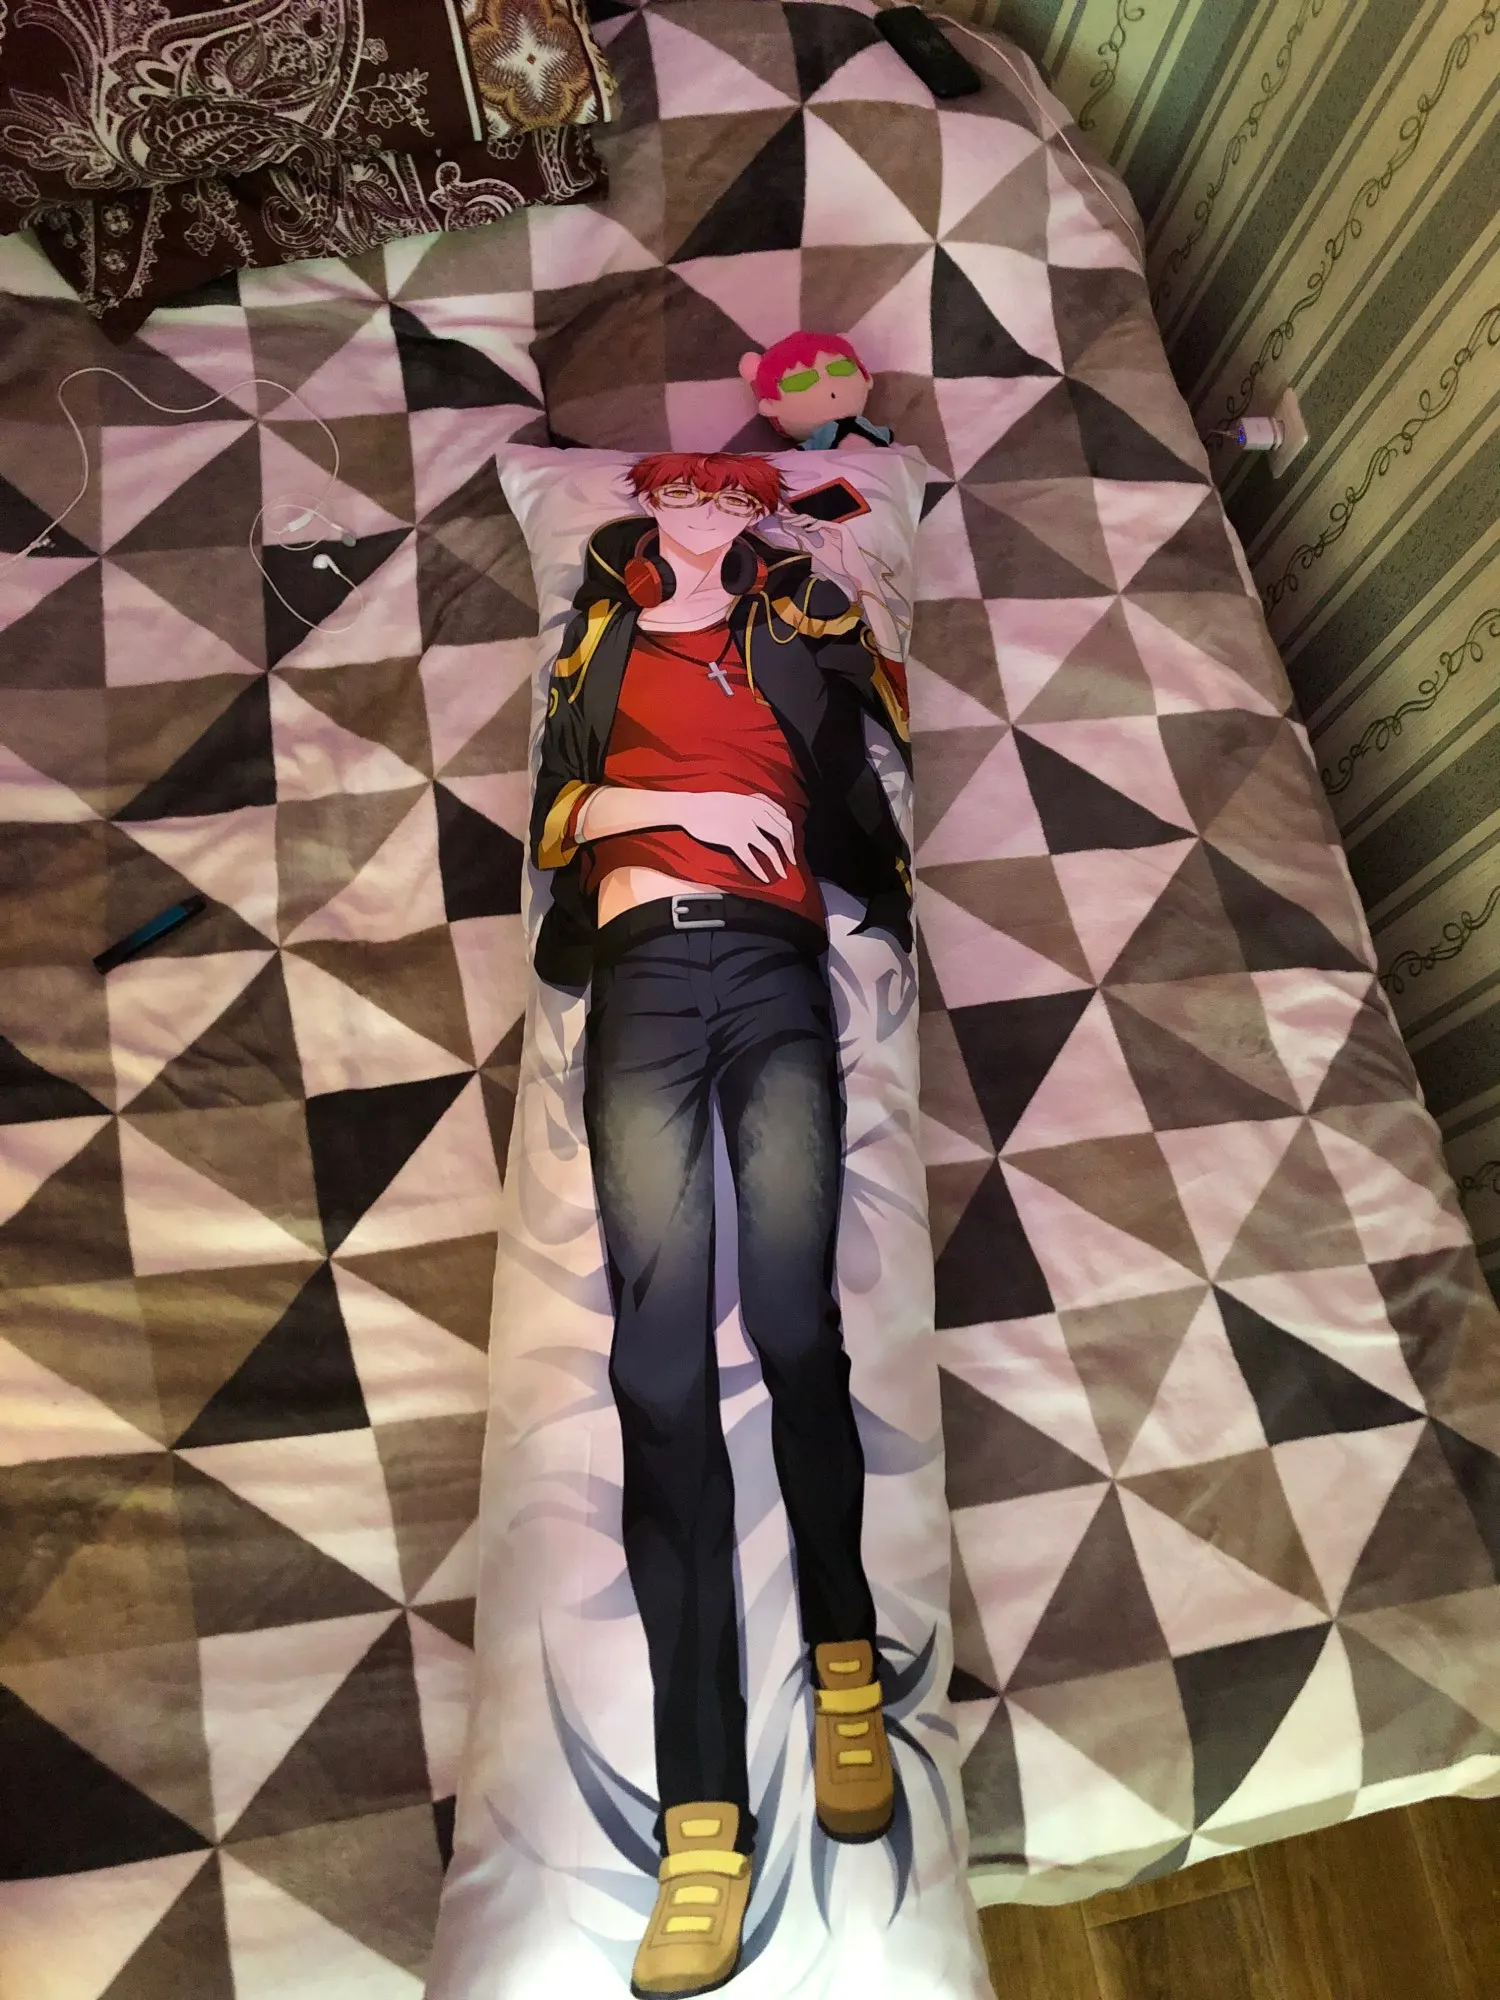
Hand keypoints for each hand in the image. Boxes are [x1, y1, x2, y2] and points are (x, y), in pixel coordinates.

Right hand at [678, 791, 793, 882]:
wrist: (691, 807)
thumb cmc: (712, 803)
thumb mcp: (740, 799)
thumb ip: (757, 806)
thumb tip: (773, 817)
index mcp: (758, 803)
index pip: (785, 821)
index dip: (791, 836)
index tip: (791, 846)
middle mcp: (755, 814)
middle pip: (782, 835)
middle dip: (790, 852)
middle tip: (792, 862)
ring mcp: (744, 827)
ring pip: (770, 849)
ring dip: (779, 864)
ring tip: (782, 874)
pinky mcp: (732, 839)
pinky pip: (750, 859)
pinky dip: (760, 871)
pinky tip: (765, 878)